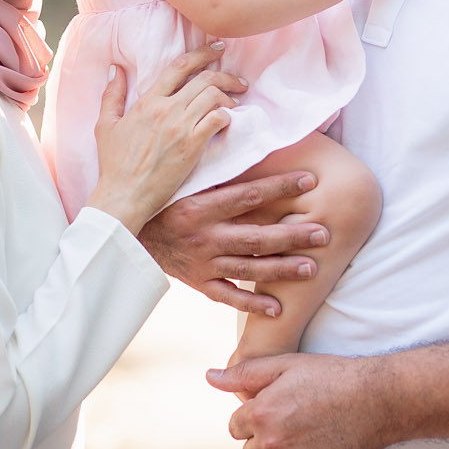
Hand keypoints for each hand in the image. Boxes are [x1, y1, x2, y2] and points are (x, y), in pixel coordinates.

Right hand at [85, 46, 243, 233]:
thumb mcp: (105, 125)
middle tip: (238, 80)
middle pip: (203, 79)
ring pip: (213, 97)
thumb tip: (116, 69)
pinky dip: (227, 117)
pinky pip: (217, 120)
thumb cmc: (113, 164)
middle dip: (225, 75)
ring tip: (234, 103)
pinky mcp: (192, 146)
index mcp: (147, 102)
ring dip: (229, 97)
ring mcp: (180, 127)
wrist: (124, 195)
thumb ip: (112, 95)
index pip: (179, 67)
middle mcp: (166, 109)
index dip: (202, 53)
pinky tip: (228, 121)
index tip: (218, 49)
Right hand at [138, 172, 329, 315]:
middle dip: (291, 235)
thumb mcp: (179, 179)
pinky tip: (278, 309)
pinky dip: (251, 306)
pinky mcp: (198, 282)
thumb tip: (243, 138)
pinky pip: (227, 297)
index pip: (248, 195)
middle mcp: (203, 238)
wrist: (124, 234)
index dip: (280, 186)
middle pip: (255, 238)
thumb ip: (211, 167)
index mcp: (199, 207)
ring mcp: (202, 264)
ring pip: (248, 270)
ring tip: (311, 267)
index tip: (310, 179)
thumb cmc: (157, 199)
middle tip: (323, 233)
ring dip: (281, 270)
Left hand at [209, 353, 392, 448]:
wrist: (376, 398)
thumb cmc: (331, 376)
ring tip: (299, 440)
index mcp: (260, 413)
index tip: (273, 409)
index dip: (253, 417)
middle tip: (290, 422)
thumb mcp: (285, 365)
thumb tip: (210, 377)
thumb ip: (243, 373)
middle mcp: (272, 443)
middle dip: (263, 439)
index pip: (236, 427)